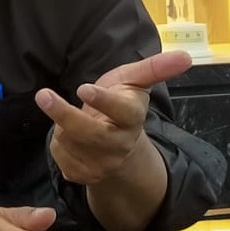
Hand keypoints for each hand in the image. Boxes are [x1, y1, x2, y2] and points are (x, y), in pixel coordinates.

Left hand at [37, 50, 191, 186]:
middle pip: (89, 133)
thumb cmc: (122, 103)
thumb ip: (156, 68)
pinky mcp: (83, 175)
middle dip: (64, 114)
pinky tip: (70, 135)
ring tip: (71, 114)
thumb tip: (186, 55)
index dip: (103, 101)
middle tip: (43, 95)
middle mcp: (119, 145)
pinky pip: (59, 154)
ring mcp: (101, 164)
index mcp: (132, 118)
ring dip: (62, 124)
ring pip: (68, 140)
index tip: (84, 88)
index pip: (121, 111)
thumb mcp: (135, 81)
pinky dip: (59, 141)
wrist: (117, 143)